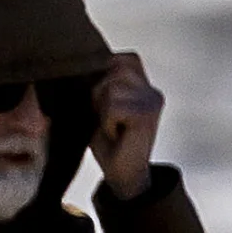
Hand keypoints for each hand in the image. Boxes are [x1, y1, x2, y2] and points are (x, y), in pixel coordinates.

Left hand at [93, 51, 164, 197]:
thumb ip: (98, 82)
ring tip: (112, 127)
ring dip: (102, 111)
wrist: (122, 173)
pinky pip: (113, 107)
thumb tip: (79, 64)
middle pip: (112, 70)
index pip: (120, 59)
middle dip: (98, 96)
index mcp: (142, 84)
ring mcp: (152, 100)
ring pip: (110, 89)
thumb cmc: (108, 140)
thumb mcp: (98, 105)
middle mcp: (151, 89)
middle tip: (108, 119)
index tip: (103, 105)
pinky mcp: (148, 113)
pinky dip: (107, 123)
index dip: (102, 78)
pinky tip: (117, 134)